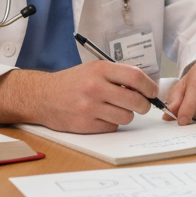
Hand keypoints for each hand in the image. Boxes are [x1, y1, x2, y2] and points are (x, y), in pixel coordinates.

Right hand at [0, 61, 158, 133]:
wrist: (42, 96)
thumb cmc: (72, 82)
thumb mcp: (94, 69)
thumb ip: (117, 75)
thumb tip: (145, 87)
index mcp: (100, 70)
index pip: (135, 78)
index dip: (149, 87)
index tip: (153, 92)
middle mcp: (95, 88)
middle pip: (135, 101)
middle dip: (144, 105)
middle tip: (142, 104)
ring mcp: (90, 108)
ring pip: (126, 117)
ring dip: (126, 115)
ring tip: (116, 109)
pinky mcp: (85, 125)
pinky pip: (112, 127)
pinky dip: (111, 123)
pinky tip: (102, 116)